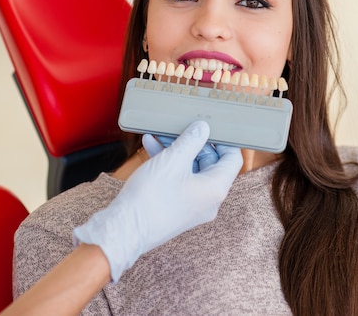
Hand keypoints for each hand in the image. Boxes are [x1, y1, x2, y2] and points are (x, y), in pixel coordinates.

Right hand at [73, 121, 241, 282]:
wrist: (124, 230)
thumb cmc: (151, 198)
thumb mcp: (173, 160)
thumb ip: (191, 140)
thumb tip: (202, 129)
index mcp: (215, 189)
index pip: (233, 159)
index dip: (223, 140)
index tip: (210, 127)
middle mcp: (208, 200)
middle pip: (210, 162)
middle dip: (192, 142)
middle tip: (178, 127)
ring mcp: (193, 206)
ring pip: (191, 169)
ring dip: (176, 150)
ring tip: (159, 134)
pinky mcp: (177, 208)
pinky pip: (179, 180)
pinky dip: (168, 163)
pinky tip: (151, 147)